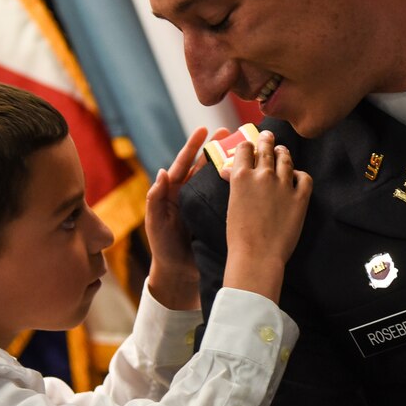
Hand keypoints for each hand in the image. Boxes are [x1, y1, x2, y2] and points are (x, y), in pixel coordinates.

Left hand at [145, 126, 227, 309]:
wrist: (180, 275)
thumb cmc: (164, 250)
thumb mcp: (157, 225)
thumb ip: (156, 200)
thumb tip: (162, 172)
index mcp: (173, 193)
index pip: (183, 165)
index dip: (193, 147)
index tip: (205, 130)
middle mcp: (189, 195)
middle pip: (203, 166)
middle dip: (215, 148)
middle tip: (230, 132)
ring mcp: (203, 205)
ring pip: (216, 178)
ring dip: (227, 162)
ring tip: (243, 148)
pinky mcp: (214, 216)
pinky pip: (225, 197)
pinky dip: (235, 185)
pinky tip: (249, 176)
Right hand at [222, 130, 312, 301]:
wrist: (257, 255)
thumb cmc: (239, 235)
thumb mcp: (231, 203)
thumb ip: (235, 183)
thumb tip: (230, 171)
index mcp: (241, 176)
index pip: (245, 147)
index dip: (248, 144)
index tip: (250, 144)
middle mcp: (262, 175)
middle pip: (266, 147)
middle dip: (267, 140)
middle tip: (268, 136)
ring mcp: (283, 185)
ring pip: (286, 158)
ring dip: (283, 153)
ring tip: (282, 152)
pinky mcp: (300, 197)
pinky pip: (304, 177)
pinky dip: (300, 175)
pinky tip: (296, 177)